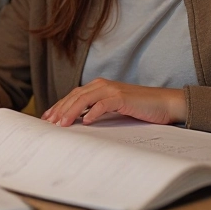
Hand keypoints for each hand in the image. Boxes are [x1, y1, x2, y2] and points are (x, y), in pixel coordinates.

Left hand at [41, 78, 186, 126]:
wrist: (164, 103)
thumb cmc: (139, 108)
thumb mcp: (113, 110)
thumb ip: (96, 111)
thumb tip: (77, 123)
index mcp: (98, 87)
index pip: (73, 96)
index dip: (58, 106)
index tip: (46, 119)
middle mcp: (102, 85)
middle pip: (75, 96)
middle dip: (60, 109)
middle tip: (49, 123)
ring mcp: (112, 90)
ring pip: (85, 98)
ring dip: (72, 111)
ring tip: (62, 124)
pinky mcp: (123, 97)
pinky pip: (104, 104)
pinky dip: (94, 112)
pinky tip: (86, 122)